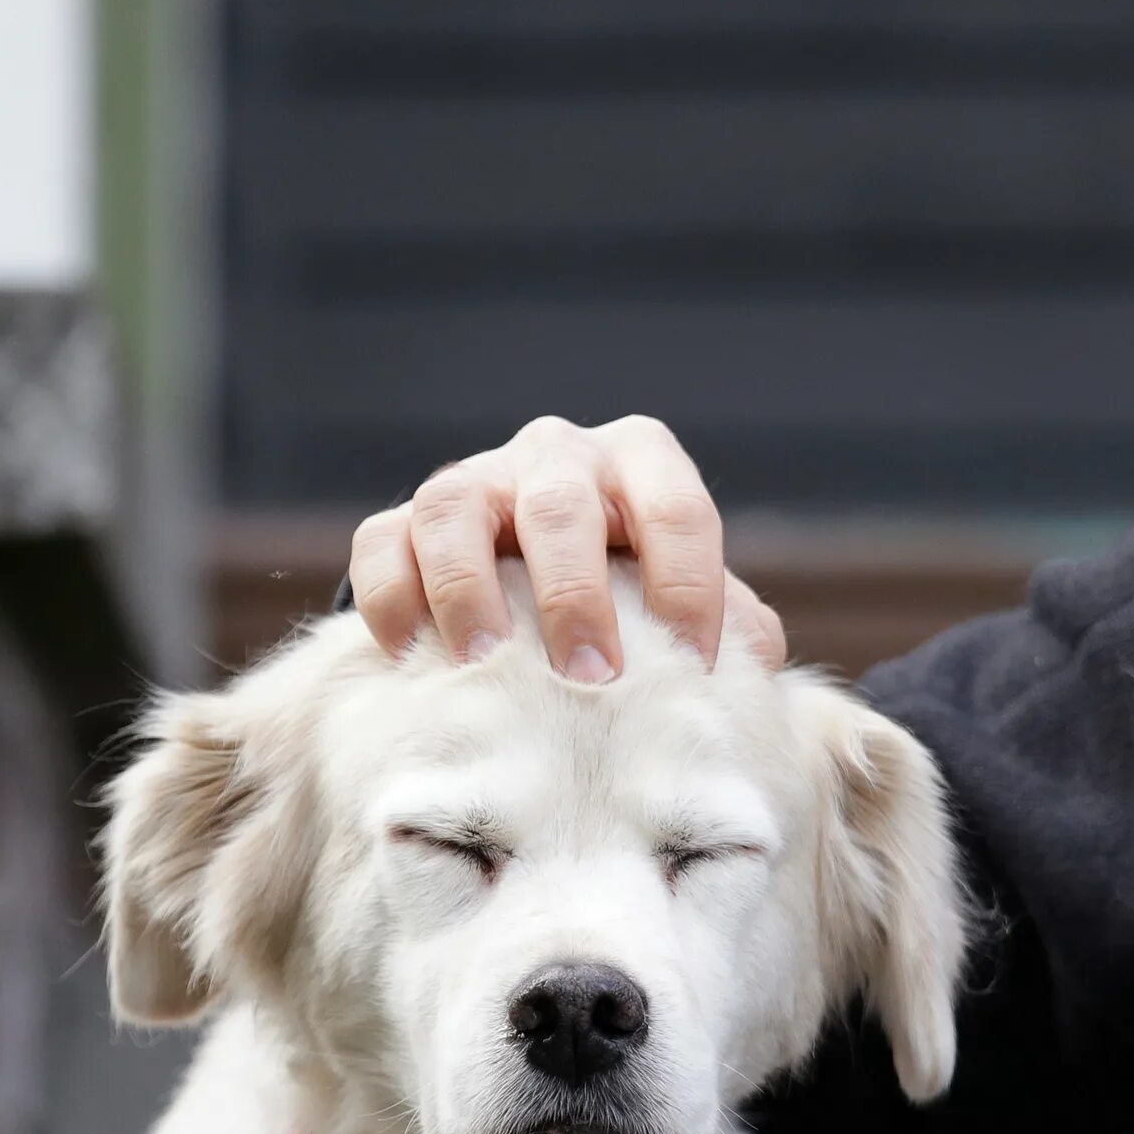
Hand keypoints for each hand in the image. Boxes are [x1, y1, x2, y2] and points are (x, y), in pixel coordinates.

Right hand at [348, 415, 786, 677]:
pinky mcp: (401, 521)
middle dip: (575, 593)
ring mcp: (474, 481)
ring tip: (484, 665)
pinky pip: (382, 542)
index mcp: (642, 464)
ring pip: (454, 508)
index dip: (690, 586)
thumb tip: (751, 665)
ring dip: (468, 588)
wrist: (538, 585)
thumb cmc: (638, 595)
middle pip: (560, 503)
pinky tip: (411, 657)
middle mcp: (556, 456)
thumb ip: (730, 624)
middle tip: (592, 676)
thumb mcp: (688, 596)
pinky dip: (392, 597)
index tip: (695, 666)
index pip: (675, 508)